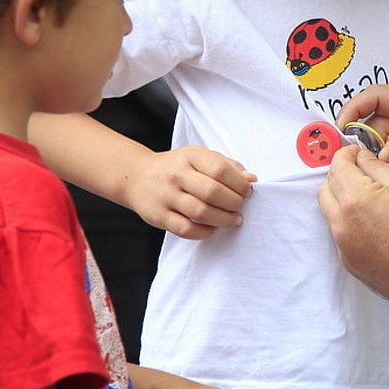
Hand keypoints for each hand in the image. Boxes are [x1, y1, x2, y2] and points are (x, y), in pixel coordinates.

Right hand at [124, 147, 255, 238]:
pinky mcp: (159, 216)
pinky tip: (213, 228)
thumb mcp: (199, 157)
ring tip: (234, 220)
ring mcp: (166, 196)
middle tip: (240, 207)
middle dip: (234, 203)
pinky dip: (205, 232)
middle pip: (212, 192)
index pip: (220, 170)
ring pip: (201, 213)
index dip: (239, 184)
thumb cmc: (177, 167)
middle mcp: (176, 175)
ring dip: (224, 219)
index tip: (247, 192)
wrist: (137, 176)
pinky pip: (186, 229)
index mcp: (190, 156)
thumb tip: (251, 179)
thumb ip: (227, 166)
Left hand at [319, 145, 388, 299]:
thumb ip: (379, 167)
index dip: (347, 153)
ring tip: (370, 199)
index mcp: (355, 199)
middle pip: (326, 188)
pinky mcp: (350, 263)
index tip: (357, 152)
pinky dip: (350, 223)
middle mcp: (342, 223)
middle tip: (361, 172)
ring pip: (331, 213)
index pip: (336, 165)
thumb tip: (363, 158)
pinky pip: (341, 234)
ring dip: (342, 200)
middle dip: (340, 175)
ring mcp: (343, 246)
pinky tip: (374, 223)